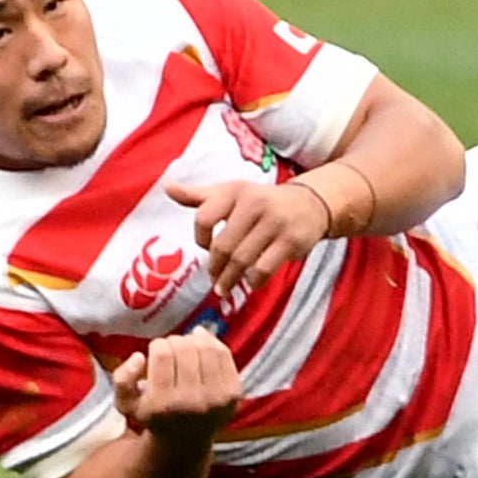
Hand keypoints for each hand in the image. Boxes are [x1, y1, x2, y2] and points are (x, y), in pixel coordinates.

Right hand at [111, 331, 241, 441]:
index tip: (156, 350)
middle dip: (175, 341)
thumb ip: (123, 379)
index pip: (162, 354)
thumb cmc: (153, 414)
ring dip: (193, 339)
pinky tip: (201, 343)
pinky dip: (211, 342)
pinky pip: (224, 354)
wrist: (185, 440)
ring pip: (205, 347)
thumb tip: (139, 357)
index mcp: (162, 406)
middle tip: (171, 348)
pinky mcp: (233, 393)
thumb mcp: (126, 404)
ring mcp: (216, 398)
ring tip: (185, 344)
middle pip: (184, 348)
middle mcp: (191, 403)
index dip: (157, 345)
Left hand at [165, 176, 330, 295]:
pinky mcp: (291, 240)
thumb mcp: (231, 194)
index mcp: (235, 191)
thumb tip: (167, 188)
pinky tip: (250, 282)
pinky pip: (263, 269)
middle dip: (215, 268)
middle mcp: (254, 203)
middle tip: (214, 280)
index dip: (200, 238)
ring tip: (225, 289)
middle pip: (222, 246)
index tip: (206, 247)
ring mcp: (275, 222)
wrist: (310, 203)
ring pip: (241, 260)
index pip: (204, 217)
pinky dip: (253, 281)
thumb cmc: (261, 202)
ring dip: (229, 280)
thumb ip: (198, 196)